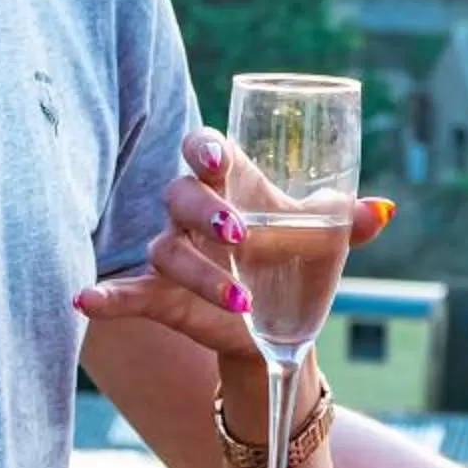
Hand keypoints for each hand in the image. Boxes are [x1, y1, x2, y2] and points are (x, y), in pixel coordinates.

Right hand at [74, 130, 397, 361]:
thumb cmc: (296, 256)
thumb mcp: (325, 237)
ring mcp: (175, 252)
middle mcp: (194, 211)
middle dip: (206, 211)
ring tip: (239, 299)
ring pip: (167, 250)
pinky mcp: (161, 295)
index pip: (205, 148)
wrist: (283, 319)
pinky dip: (106, 296)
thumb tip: (382, 210)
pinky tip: (84, 301)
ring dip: (197, 272)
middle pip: (181, 195)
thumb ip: (350, 221)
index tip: (219, 159)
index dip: (206, 148)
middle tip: (238, 235)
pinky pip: (127, 292)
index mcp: (230, 181)